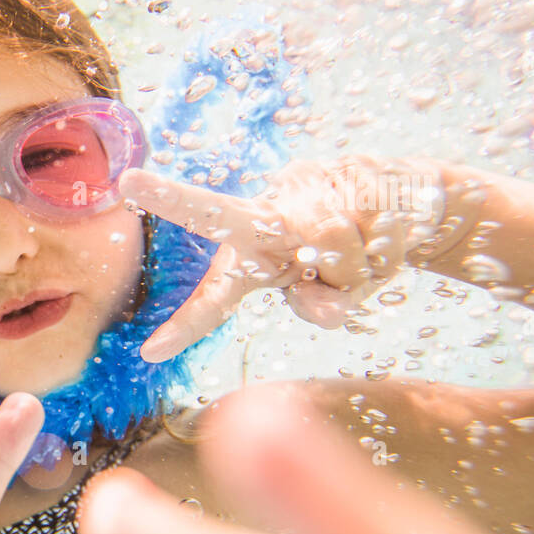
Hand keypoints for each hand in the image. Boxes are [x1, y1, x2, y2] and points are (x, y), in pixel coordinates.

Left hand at [120, 155, 445, 361]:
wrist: (403, 202)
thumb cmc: (347, 258)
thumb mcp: (332, 296)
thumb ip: (322, 306)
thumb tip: (327, 309)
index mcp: (251, 256)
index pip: (213, 297)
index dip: (186, 327)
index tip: (150, 353)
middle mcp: (265, 224)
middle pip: (216, 214)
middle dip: (174, 199)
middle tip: (130, 181)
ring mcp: (303, 200)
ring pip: (330, 245)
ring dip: (355, 268)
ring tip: (359, 255)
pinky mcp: (347, 181)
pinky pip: (372, 238)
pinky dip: (383, 252)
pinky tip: (378, 233)